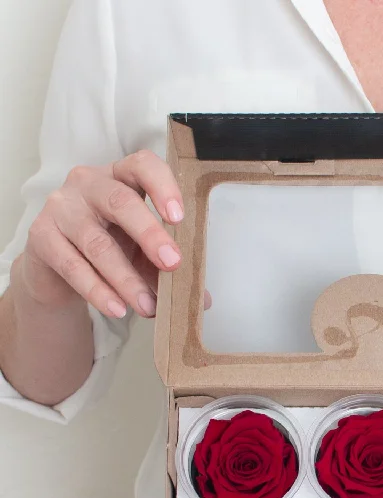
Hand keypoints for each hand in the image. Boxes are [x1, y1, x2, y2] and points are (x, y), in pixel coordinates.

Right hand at [19, 150, 205, 318]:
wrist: (58, 269)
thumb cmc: (110, 248)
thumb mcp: (142, 254)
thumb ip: (168, 269)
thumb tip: (203, 300)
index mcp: (122, 178)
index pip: (142, 166)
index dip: (162, 186)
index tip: (179, 217)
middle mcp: (88, 183)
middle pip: (121, 203)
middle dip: (150, 235)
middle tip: (173, 264)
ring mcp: (61, 207)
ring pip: (98, 243)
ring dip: (126, 279)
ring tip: (147, 306)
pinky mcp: (41, 236)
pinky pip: (73, 265)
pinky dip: (98, 290)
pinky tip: (117, 308)